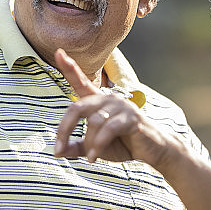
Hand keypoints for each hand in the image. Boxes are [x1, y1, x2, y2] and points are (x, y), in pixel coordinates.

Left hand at [54, 49, 167, 163]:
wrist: (154, 151)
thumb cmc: (124, 144)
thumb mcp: (95, 147)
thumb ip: (77, 147)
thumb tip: (57, 152)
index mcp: (99, 102)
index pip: (81, 82)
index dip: (70, 68)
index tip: (59, 52)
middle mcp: (109, 99)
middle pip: (77, 107)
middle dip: (64, 129)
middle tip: (58, 149)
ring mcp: (121, 106)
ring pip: (92, 122)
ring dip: (89, 143)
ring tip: (91, 156)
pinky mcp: (131, 118)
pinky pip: (108, 130)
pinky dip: (97, 146)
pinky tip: (94, 157)